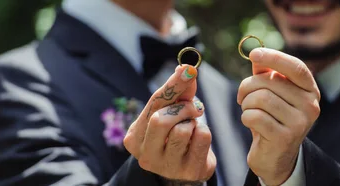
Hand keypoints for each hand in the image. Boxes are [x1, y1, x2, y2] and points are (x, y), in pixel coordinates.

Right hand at [124, 65, 215, 182]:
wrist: (187, 169)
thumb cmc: (175, 136)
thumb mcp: (172, 113)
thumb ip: (178, 93)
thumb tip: (185, 69)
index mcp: (134, 138)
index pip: (153, 105)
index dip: (172, 85)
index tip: (187, 70)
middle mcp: (145, 154)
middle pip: (161, 120)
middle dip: (183, 108)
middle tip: (194, 109)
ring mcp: (166, 166)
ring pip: (182, 130)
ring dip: (193, 123)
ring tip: (191, 128)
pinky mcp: (189, 170)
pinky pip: (201, 138)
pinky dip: (204, 133)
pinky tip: (198, 141)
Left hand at [237, 48, 320, 184]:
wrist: (275, 157)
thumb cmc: (272, 119)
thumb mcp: (272, 93)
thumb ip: (266, 73)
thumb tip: (256, 52)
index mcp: (310, 90)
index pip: (296, 67)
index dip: (274, 57)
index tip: (253, 54)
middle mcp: (311, 105)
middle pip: (270, 82)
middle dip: (248, 86)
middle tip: (242, 96)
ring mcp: (300, 123)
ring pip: (261, 98)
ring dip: (246, 103)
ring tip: (248, 110)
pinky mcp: (285, 138)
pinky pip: (255, 116)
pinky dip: (246, 117)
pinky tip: (250, 123)